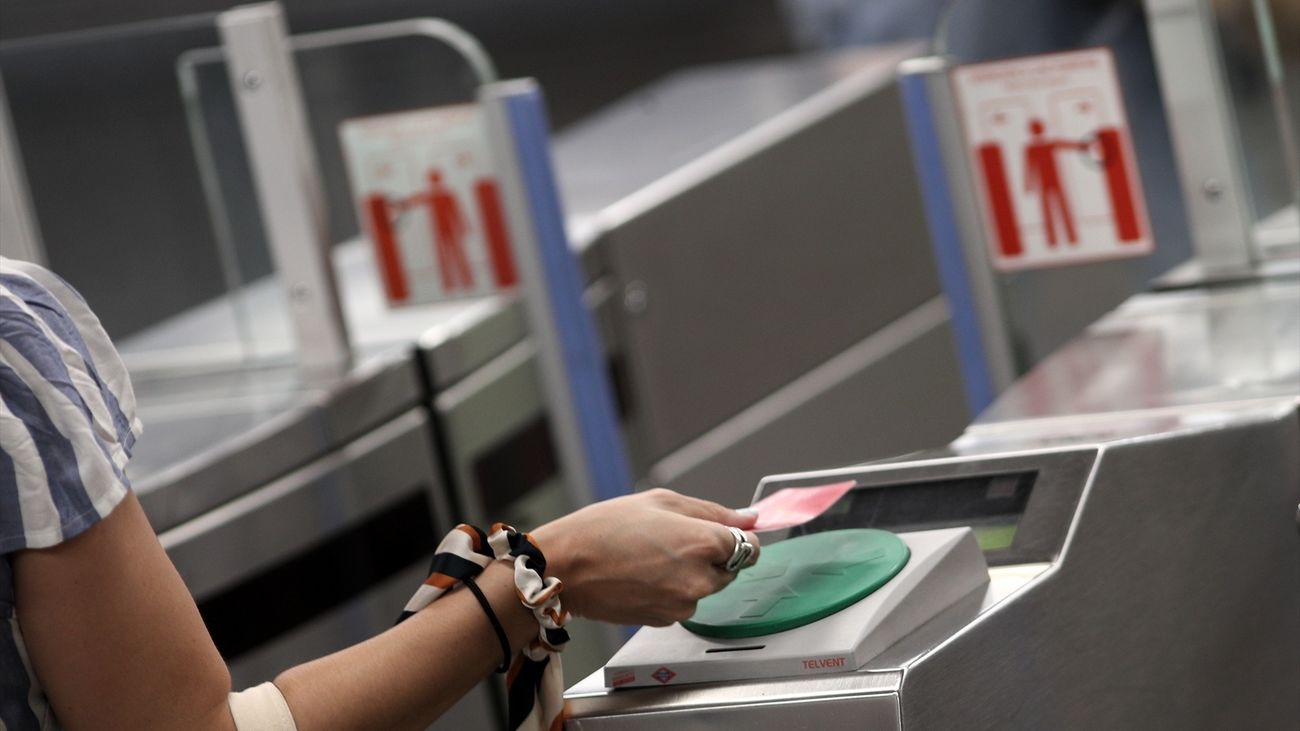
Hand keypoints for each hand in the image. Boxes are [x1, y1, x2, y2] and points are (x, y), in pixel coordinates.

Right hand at [531, 488, 759, 625]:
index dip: (737, 539)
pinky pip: (682, 602)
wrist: (565, 567)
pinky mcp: (666, 620)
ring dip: (690, 574)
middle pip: (729, 569)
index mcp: (703, 543)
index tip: (724, 535)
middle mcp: (699, 579)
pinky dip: (671, 590)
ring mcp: (683, 603)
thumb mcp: (661, 502)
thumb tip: (748, 518)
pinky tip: (643, 575)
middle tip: (672, 542)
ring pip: (704, 588)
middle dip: (711, 556)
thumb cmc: (604, 529)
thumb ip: (712, 511)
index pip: (750, 547)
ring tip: (651, 557)